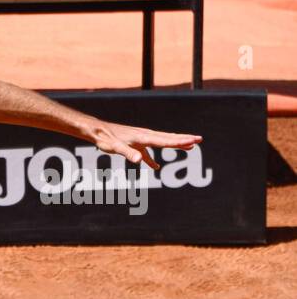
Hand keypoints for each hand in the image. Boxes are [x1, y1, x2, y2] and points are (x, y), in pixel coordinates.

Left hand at [87, 120, 201, 169]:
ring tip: (189, 146)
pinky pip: (148, 152)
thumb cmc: (106, 138)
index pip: (166, 140)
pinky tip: (156, 167)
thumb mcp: (116, 147)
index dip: (180, 142)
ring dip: (175, 144)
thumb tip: (139, 161)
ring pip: (162, 141)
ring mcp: (141, 139)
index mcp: (143, 137)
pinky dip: (153, 158)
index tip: (194, 141)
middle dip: (184, 139)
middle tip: (200, 140)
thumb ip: (128, 154)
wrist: (97, 131)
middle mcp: (145, 136)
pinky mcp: (134, 144)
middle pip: (168, 138)